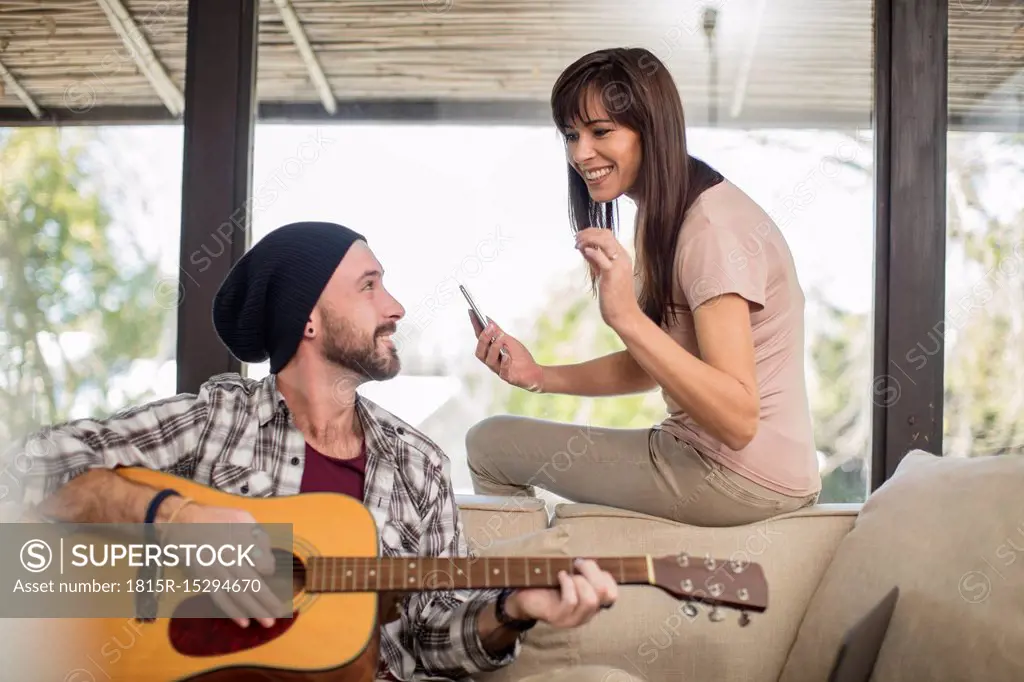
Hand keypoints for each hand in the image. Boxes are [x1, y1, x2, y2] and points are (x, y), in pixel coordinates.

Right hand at [160, 501, 283, 628]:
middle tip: (280, 614)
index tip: (268, 572)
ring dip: (253, 610)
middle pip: (252, 583)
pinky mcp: (204, 579)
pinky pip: (220, 598)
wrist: (181, 521)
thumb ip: (258, 536)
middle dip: (267, 601)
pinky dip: (232, 611)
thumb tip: (267, 560)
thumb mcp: (242, 517)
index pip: (263, 563)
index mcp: (241, 540)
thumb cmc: (215, 519)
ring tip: (267, 622)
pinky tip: (243, 621)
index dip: (269, 570)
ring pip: (237, 594)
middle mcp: (229, 557)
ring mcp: (215, 570)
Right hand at [469, 310, 544, 391]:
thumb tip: (487, 320)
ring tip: (501, 338)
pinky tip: (507, 356)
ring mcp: (498, 369)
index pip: (478, 338)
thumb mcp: (509, 341)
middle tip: (490, 327)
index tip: (472, 311)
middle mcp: (490, 361)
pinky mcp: (508, 377)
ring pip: (489, 361)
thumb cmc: (519, 356)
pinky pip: (503, 372)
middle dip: (483, 339)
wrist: (533, 372)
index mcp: (489, 351)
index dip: (474, 325)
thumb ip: (498, 332)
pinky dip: (504, 363)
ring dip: (494, 348)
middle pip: (480, 352)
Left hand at [504, 558, 617, 627]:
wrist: (524, 597)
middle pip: (604, 593)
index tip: (588, 565)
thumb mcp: (570, 576)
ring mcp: (573, 619)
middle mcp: (586, 614)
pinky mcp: (558, 618)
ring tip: (567, 573)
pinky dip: (567, 584)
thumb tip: (590, 560)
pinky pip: (571, 601)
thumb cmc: (548, 583)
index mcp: (593, 604)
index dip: (605, 575)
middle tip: (577, 563)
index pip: (612, 594)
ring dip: (579, 580)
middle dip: (592, 571)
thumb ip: (584, 573)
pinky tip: (560, 576)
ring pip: (590, 600)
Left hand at [575, 228, 640, 329]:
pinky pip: (603, 258)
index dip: (592, 232)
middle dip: (588, 233)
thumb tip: (584, 248)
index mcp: (622, 257)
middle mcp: (622, 258)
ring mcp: (619, 266)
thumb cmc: (614, 297)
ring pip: (605, 241)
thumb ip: (595, 261)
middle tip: (576, 239)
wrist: (624, 315)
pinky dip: (592, 252)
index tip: (579, 236)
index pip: (607, 235)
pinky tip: (583, 250)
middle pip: (606, 234)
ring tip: (577, 244)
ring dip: (588, 239)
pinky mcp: (612, 275)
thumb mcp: (603, 274)